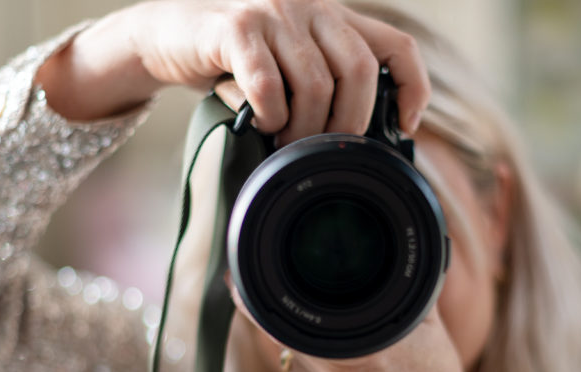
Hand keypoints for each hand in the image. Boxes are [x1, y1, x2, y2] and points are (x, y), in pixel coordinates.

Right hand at [36, 0, 430, 142]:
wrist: (167, 37)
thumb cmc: (234, 63)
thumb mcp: (288, 68)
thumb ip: (322, 85)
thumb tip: (356, 142)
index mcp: (334, 18)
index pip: (397, 44)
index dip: (413, 87)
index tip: (406, 126)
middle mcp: (311, 8)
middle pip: (360, 70)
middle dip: (347, 122)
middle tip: (325, 149)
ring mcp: (274, 13)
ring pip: (315, 84)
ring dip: (302, 129)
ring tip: (283, 142)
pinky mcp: (236, 28)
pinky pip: (268, 84)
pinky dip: (268, 114)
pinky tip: (258, 122)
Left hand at [231, 289, 487, 371]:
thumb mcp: (426, 327)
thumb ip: (400, 287)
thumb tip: (391, 253)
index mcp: (364, 350)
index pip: (295, 313)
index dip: (268, 295)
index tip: (248, 278)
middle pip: (285, 330)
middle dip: (290, 314)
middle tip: (304, 305)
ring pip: (290, 354)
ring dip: (305, 345)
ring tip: (345, 354)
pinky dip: (311, 371)